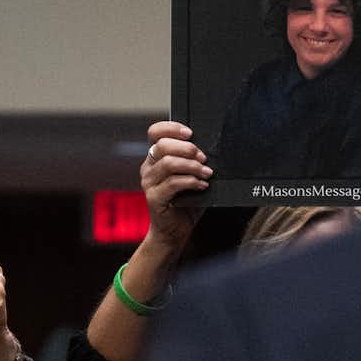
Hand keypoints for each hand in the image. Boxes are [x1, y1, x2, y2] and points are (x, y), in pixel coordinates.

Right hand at [140, 120, 208, 248]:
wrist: (174, 232)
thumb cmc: (185, 203)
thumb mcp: (191, 177)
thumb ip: (194, 162)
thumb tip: (212, 149)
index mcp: (155, 158)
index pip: (155, 133)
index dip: (171, 128)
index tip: (190, 133)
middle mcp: (148, 168)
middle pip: (162, 145)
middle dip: (187, 148)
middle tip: (204, 158)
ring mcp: (148, 183)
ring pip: (168, 163)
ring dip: (192, 166)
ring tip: (207, 173)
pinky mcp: (154, 198)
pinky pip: (173, 183)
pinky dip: (191, 181)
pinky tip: (202, 185)